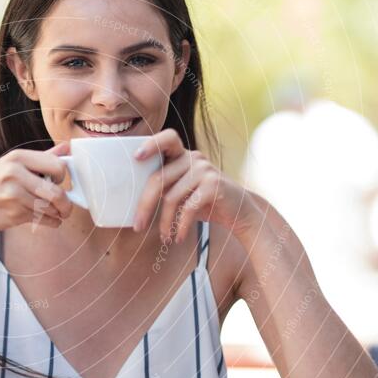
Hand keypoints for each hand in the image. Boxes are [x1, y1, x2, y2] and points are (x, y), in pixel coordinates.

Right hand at [0, 141, 73, 236]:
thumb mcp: (13, 164)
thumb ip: (42, 157)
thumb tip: (66, 148)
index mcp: (18, 157)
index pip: (57, 166)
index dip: (63, 176)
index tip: (59, 182)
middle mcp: (15, 174)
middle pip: (56, 192)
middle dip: (66, 204)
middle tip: (66, 207)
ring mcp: (13, 195)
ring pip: (50, 208)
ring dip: (57, 214)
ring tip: (54, 213)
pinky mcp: (13, 214)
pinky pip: (43, 220)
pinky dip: (51, 222)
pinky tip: (48, 219)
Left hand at [132, 128, 259, 243]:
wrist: (241, 211)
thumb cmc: (205, 201)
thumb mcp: (183, 190)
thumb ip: (165, 187)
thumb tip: (136, 201)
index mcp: (183, 156)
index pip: (168, 139)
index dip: (151, 145)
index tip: (136, 156)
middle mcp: (193, 158)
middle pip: (158, 179)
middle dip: (144, 206)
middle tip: (138, 226)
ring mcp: (204, 170)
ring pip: (171, 198)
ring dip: (165, 222)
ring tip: (165, 237)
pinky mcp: (213, 185)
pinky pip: (188, 208)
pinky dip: (180, 226)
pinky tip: (178, 237)